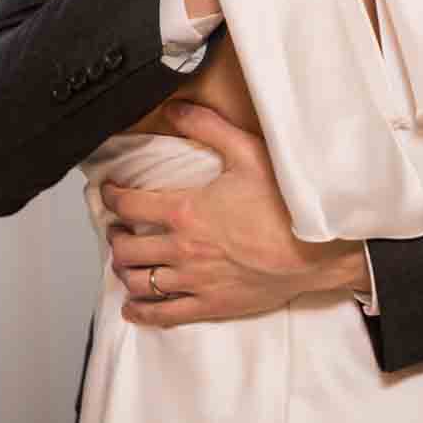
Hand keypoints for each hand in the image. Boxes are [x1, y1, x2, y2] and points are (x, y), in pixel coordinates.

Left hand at [103, 103, 366, 326]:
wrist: (315, 250)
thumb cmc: (284, 203)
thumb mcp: (248, 152)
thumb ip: (208, 126)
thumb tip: (176, 107)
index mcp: (185, 210)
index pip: (129, 204)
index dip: (111, 196)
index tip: (108, 191)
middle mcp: (181, 249)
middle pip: (126, 247)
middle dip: (116, 235)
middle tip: (119, 227)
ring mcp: (193, 281)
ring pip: (139, 280)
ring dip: (125, 270)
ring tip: (127, 259)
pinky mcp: (208, 305)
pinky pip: (163, 315)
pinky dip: (141, 311)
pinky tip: (133, 306)